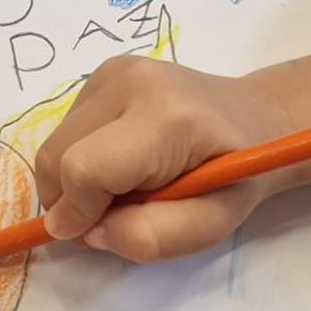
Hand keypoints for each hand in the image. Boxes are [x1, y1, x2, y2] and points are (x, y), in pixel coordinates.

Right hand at [34, 24, 310, 262]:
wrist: (257, 120)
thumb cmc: (237, 178)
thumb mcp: (210, 225)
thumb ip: (150, 238)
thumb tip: (88, 232)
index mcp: (166, 118)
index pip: (84, 169)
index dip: (77, 213)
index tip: (93, 234)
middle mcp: (132, 81)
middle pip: (56, 156)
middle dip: (71, 201)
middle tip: (114, 215)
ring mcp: (113, 72)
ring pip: (54, 146)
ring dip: (76, 181)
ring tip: (127, 186)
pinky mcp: (103, 73)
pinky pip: (65, 131)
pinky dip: (81, 158)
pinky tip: (123, 160)